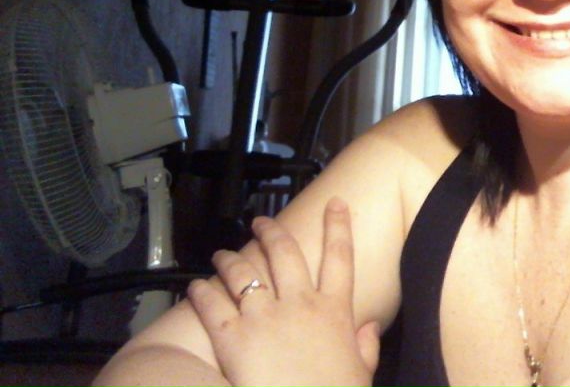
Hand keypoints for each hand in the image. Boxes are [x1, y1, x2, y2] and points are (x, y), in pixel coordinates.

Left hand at [187, 198, 380, 386]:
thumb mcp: (362, 373)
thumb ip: (367, 346)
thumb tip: (371, 326)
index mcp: (335, 311)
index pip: (340, 257)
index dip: (338, 226)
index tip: (335, 203)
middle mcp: (300, 303)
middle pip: (285, 253)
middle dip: (272, 231)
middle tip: (260, 220)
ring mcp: (265, 317)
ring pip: (244, 272)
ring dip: (229, 259)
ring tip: (220, 254)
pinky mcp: (233, 337)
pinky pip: (212, 305)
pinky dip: (201, 292)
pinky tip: (195, 286)